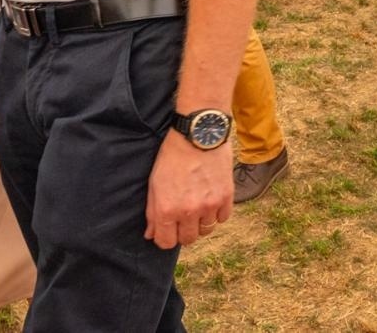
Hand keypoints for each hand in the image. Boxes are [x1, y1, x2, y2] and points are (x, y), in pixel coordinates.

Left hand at [144, 134, 232, 249]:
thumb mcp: (154, 183)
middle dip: (183, 231)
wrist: (198, 134)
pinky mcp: (226, 197)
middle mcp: (188, 212)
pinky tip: (211, 199)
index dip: (165, 238)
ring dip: (201, 222)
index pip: (166, 243)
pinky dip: (217, 213)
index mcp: (166, 209)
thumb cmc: (172, 156)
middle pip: (188, 240)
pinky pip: (222, 218)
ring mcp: (209, 205)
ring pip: (206, 230)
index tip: (168, 229)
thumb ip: (152, 212)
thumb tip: (151, 234)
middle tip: (183, 217)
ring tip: (198, 206)